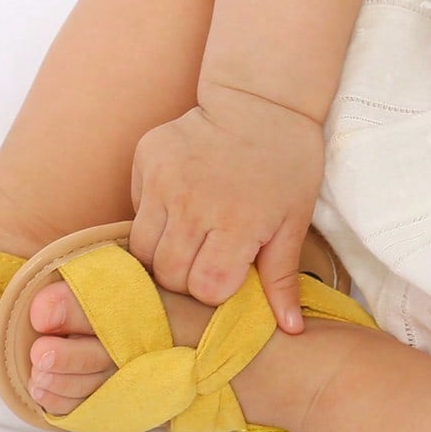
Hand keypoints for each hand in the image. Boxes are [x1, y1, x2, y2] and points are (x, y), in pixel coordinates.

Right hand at [127, 87, 325, 334]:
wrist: (262, 100)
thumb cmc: (287, 164)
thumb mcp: (294, 221)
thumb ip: (282, 277)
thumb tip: (290, 331)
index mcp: (237, 223)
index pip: (203, 288)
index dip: (215, 288)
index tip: (229, 272)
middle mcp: (194, 203)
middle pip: (168, 273)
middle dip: (187, 275)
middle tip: (208, 255)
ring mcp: (164, 178)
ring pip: (142, 247)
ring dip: (163, 251)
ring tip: (190, 236)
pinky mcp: (145, 158)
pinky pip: (136, 209)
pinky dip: (152, 216)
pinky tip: (179, 202)